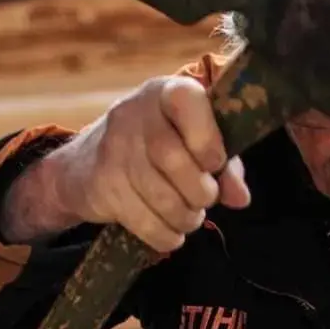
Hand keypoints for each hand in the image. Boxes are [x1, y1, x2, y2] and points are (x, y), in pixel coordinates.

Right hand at [29, 75, 250, 251]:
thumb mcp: (197, 145)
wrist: (89, 164)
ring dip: (184, 217)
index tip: (215, 165)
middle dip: (199, 191)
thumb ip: (226, 167)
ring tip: (190, 217)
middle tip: (206, 200)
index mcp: (166, 93)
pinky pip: (142, 221)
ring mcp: (112, 149)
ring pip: (157, 194)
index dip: (207, 139)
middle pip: (171, 157)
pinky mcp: (101, 185)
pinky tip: (172, 232)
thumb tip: (240, 198)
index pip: (185, 100)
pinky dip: (165, 235)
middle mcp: (134, 114)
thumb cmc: (161, 149)